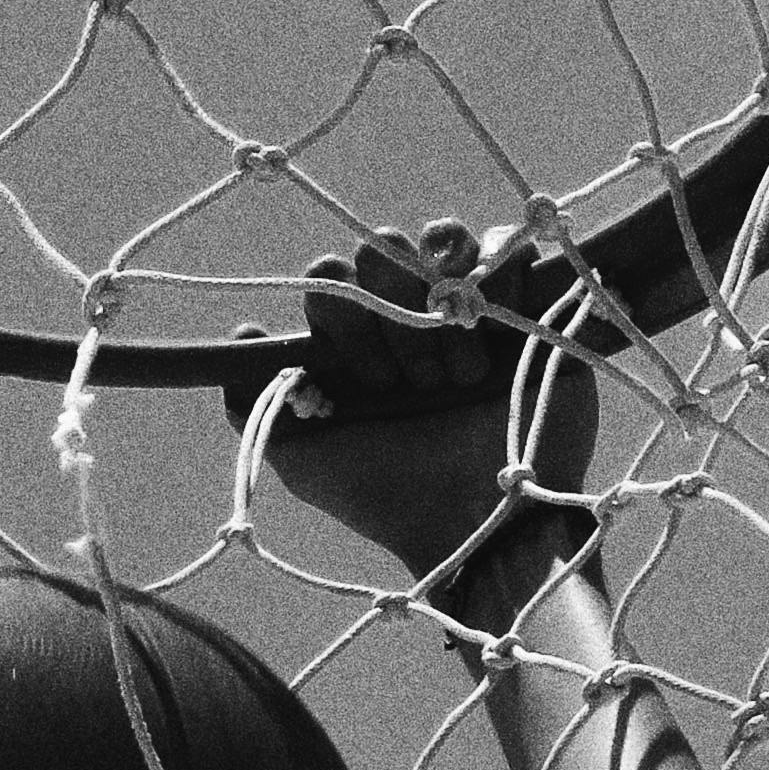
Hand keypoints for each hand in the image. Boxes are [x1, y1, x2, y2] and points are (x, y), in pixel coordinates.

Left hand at [224, 221, 598, 586]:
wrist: (477, 528)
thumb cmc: (389, 499)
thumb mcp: (306, 461)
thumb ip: (257, 403)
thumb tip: (242, 333)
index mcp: (354, 338)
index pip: (330, 277)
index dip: (342, 313)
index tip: (368, 381)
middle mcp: (406, 314)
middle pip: (382, 249)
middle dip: (394, 312)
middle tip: (416, 385)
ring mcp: (466, 307)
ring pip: (441, 241)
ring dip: (444, 306)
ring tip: (462, 378)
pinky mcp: (526, 309)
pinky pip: (505, 252)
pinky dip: (499, 280)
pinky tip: (497, 339)